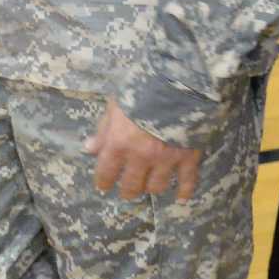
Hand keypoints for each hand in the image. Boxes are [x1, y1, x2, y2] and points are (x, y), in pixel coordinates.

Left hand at [83, 100, 202, 202]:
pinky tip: (181, 197)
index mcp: (119, 143)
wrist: (178, 82)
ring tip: (151, 185)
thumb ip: (104, 129)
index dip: (104, 181)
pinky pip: (187, 180)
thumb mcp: (117, 105)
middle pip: (132, 185)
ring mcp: (166, 159)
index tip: (104, 185)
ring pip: (156, 186)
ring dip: (151, 187)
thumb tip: (89, 148)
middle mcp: (141, 157)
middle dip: (128, 190)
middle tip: (128, 190)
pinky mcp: (188, 156)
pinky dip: (184, 191)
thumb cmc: (142, 88)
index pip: (106, 172)